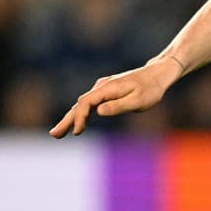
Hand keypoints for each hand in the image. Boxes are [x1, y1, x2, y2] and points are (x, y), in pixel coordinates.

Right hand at [49, 55, 182, 137]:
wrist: (156, 75)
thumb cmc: (151, 89)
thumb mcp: (139, 100)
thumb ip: (119, 106)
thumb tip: (99, 111)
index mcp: (107, 89)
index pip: (86, 103)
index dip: (79, 117)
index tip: (77, 131)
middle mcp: (101, 87)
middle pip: (79, 105)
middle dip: (67, 120)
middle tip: (54, 135)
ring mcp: (103, 90)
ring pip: (83, 105)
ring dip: (71, 119)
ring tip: (59, 134)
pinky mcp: (106, 93)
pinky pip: (90, 105)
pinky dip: (82, 115)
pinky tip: (77, 125)